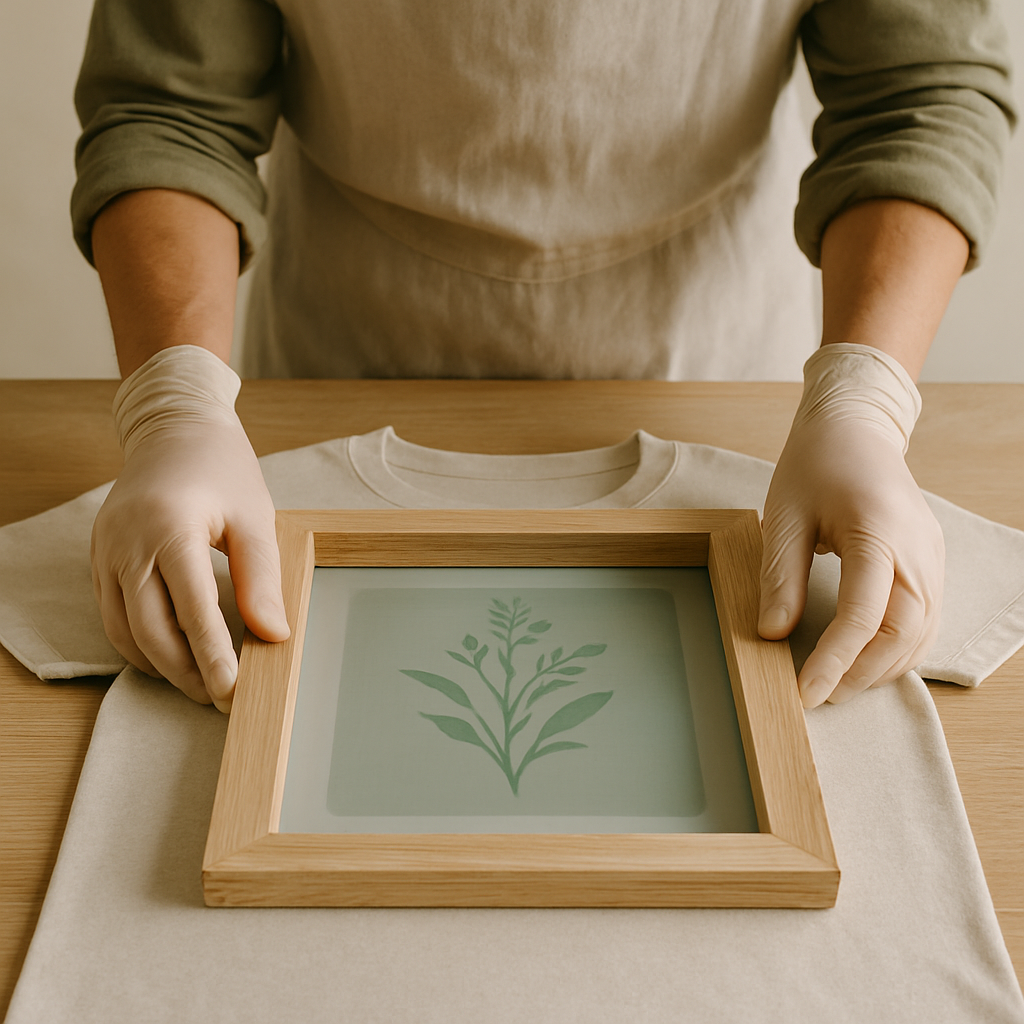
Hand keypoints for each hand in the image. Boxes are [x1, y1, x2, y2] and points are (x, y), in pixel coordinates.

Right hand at [91, 347, 288, 710]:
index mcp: (170, 528)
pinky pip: (113, 615)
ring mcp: (106, 552)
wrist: (173, 428)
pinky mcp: (99, 558)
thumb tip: (273, 635)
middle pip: (150, 630)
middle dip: (186, 672)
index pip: (191, 610)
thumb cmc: (222, 468)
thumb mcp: (254, 517)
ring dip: (161, 665)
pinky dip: (140, 644)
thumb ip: (261, 578)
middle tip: (220, 698)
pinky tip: (172, 657)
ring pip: (125, 631)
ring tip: (201, 684)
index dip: (213, 657)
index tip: (233, 692)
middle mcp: (127, 543)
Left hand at [758, 344, 943, 707]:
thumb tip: (773, 634)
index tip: (806, 692)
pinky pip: (926, 618)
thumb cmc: (815, 465)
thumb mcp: (783, 516)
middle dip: (862, 673)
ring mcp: (931, 557)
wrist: (856, 429)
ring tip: (839, 684)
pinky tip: (867, 661)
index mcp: (879, 531)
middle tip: (821, 695)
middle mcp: (917, 549)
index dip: (834, 660)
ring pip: (921, 632)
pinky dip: (900, 648)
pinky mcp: (931, 562)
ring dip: (883, 666)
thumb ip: (780, 577)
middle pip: (904, 632)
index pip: (864, 615)